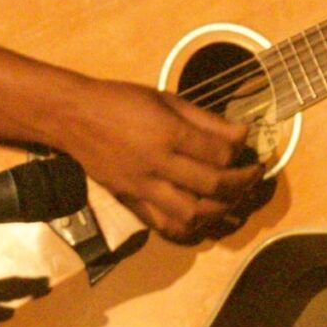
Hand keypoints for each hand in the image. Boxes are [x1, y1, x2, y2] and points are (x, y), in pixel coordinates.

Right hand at [55, 78, 264, 244]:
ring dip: (220, 211)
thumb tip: (242, 134)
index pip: (219, 154)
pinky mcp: (129, 201)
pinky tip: (202, 217)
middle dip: (242, 184)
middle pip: (212, 186)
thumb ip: (206, 119)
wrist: (73, 117)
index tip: (250, 150)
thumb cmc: (121, 101)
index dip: (242, 154)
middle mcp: (156, 164)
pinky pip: (164, 225)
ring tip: (233, 200)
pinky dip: (189, 227)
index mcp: (167, 132)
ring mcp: (141, 187)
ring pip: (191, 214)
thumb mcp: (166, 98)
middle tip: (253, 177)